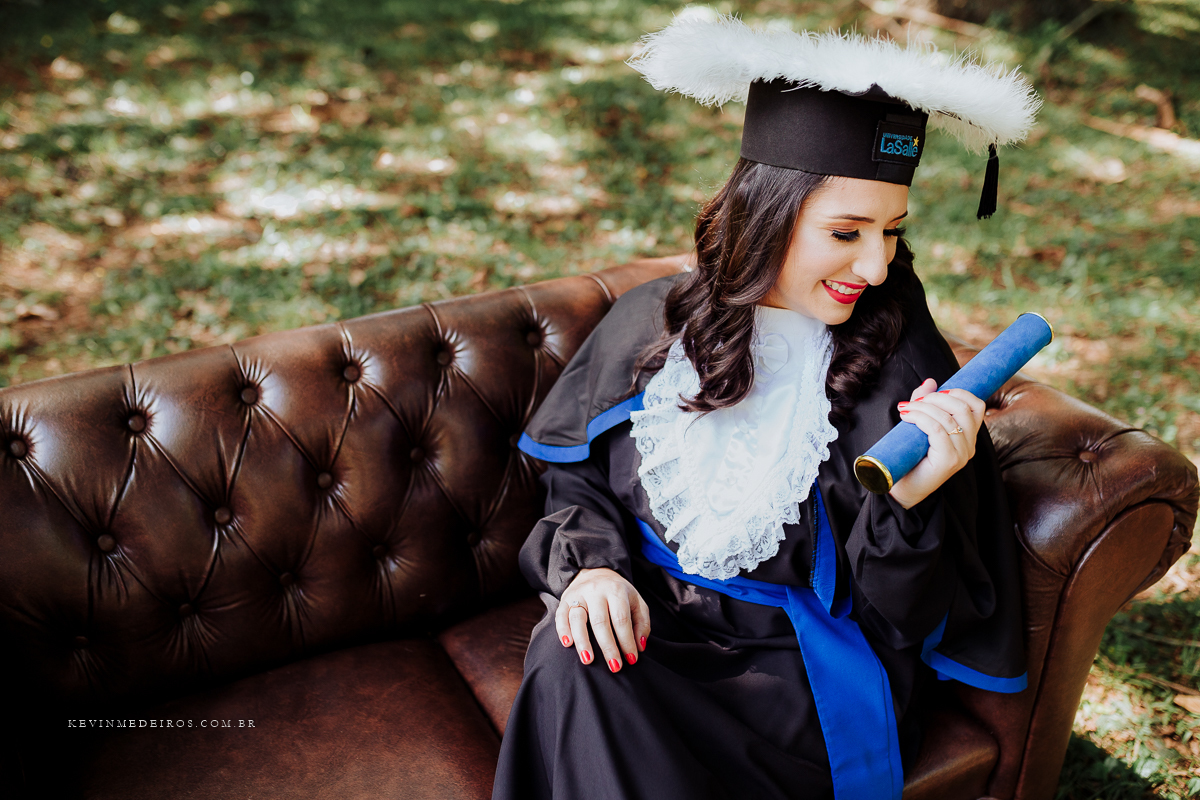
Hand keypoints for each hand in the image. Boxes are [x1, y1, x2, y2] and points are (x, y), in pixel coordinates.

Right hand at [556, 567, 650, 672]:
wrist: (596, 572)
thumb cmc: (619, 594)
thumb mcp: (637, 602)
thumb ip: (642, 623)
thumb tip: (640, 647)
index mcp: (616, 591)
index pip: (621, 619)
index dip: (627, 641)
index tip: (632, 660)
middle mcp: (596, 591)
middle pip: (600, 622)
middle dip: (608, 647)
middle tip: (615, 667)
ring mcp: (578, 595)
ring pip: (577, 619)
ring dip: (582, 641)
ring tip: (588, 660)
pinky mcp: (565, 599)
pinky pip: (561, 615)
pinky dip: (563, 630)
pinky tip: (567, 644)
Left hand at [888, 378, 985, 508]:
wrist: (902, 489)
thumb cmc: (911, 458)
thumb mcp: (920, 426)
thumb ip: (926, 404)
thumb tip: (930, 381)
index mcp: (968, 437)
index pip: (977, 406)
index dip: (958, 392)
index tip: (934, 393)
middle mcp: (970, 446)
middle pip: (963, 407)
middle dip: (937, 397)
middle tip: (915, 401)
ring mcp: (962, 454)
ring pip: (948, 418)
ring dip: (923, 407)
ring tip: (905, 409)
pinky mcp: (949, 460)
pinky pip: (937, 430)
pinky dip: (920, 418)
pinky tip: (906, 417)